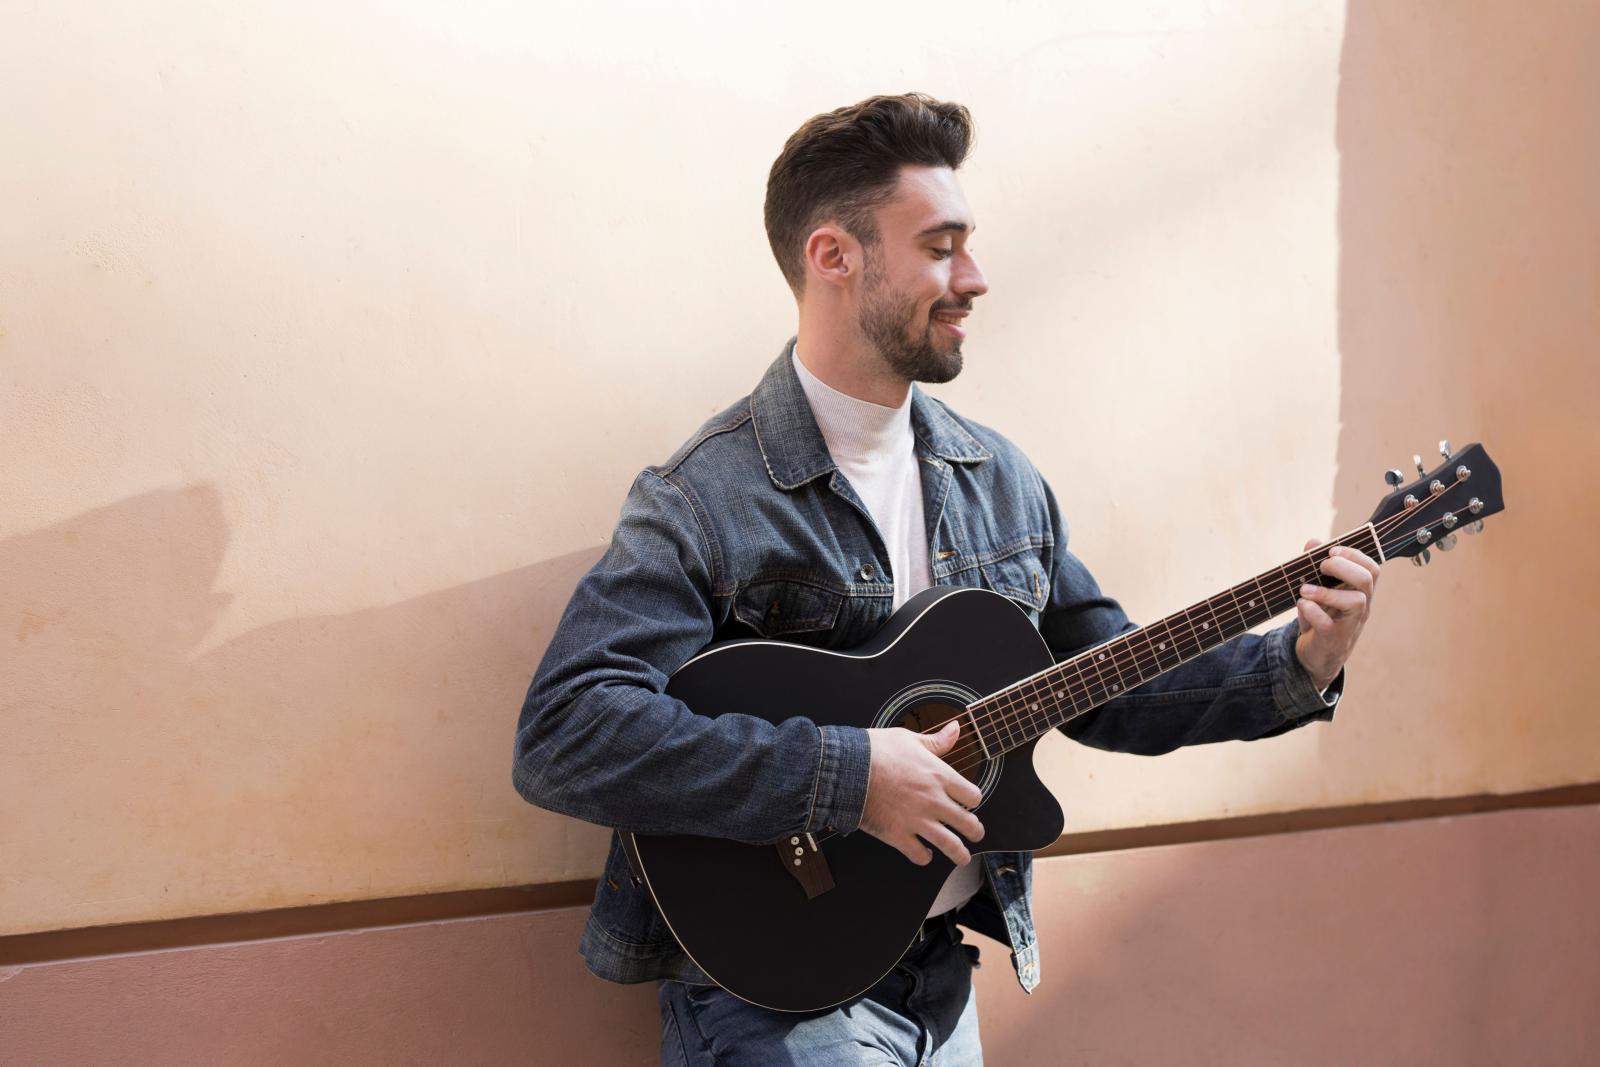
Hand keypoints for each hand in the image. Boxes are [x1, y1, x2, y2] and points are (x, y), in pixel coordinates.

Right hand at [860, 721, 984, 866]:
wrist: (847, 768)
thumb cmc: (876, 751)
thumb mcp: (910, 739)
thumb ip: (937, 740)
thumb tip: (956, 728)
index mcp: (939, 776)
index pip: (973, 796)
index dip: (974, 800)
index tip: (969, 802)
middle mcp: (934, 801)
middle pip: (968, 824)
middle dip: (975, 831)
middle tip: (975, 834)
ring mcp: (917, 821)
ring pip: (950, 845)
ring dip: (959, 854)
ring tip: (962, 857)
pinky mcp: (898, 835)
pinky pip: (919, 855)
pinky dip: (924, 857)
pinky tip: (924, 853)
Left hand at [1294, 538, 1380, 689]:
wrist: (1316, 656)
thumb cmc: (1320, 617)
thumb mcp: (1317, 590)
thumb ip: (1315, 567)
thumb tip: (1312, 541)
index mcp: (1360, 592)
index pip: (1372, 568)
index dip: (1354, 555)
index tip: (1331, 550)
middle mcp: (1361, 607)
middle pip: (1367, 580)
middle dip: (1343, 566)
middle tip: (1322, 566)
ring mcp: (1350, 624)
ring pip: (1355, 602)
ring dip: (1326, 591)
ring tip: (1304, 589)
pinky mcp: (1334, 639)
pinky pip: (1328, 624)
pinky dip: (1312, 611)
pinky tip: (1302, 605)